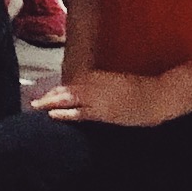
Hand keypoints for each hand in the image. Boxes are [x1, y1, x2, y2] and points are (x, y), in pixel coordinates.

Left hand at [30, 71, 177, 125]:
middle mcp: (94, 84)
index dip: (56, 90)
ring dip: (50, 102)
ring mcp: (98, 97)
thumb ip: (99, 85)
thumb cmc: (140, 91)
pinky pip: (80, 113)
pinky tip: (52, 114)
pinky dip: (65, 113)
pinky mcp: (103, 112)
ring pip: (68, 99)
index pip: (70, 84)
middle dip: (49, 95)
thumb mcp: (116, 83)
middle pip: (65, 90)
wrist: (158, 96)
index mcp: (96, 76)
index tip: (46, 94)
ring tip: (36, 106)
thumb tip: (85, 91)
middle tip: (33, 101)